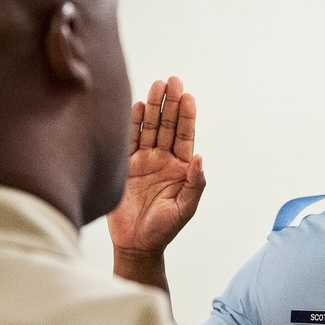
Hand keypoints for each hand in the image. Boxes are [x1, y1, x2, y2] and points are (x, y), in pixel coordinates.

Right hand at [107, 76, 204, 256]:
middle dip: (170, 103)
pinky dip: (133, 123)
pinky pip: (129, 139)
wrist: (135, 243)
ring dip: (153, 107)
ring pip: (149, 128)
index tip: (188, 96)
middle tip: (172, 81)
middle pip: (167, 126)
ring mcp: (142, 160)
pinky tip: (137, 107)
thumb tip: (200, 158)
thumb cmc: (164, 229)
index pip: (185, 136)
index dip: (187, 116)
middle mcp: (162, 159)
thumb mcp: (185, 208)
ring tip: (156, 86)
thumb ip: (195, 183)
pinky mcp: (124, 165)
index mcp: (180, 167)